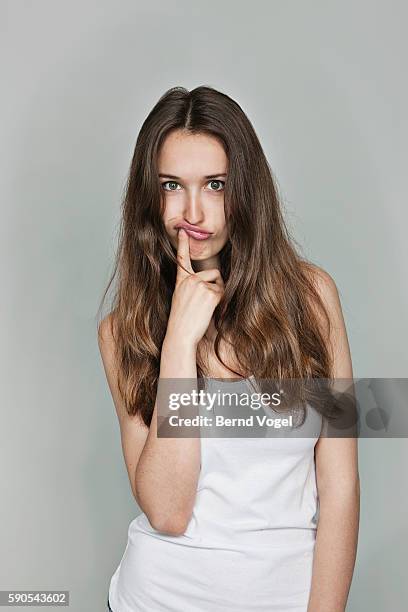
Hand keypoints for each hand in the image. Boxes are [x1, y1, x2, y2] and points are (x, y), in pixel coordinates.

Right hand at [165, 228, 224, 348]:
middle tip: (206, 302)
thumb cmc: (182, 320)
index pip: (182, 259)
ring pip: (220, 283)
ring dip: (218, 294)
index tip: (183, 231)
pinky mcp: (210, 293)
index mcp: (182, 281)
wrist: (180, 334)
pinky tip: (209, 310)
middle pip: (214, 273)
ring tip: (205, 308)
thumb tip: (213, 280)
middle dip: (216, 285)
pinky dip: (220, 302)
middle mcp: (189, 280)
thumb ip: (194, 287)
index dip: (183, 244)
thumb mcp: (183, 299)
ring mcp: (199, 285)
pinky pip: (223, 292)